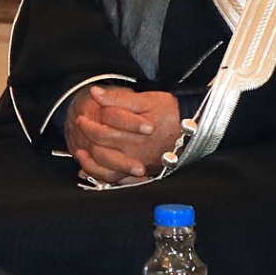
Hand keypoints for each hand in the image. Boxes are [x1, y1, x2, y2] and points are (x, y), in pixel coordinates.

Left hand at [66, 86, 181, 184]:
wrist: (194, 129)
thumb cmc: (170, 112)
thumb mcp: (147, 99)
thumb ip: (119, 98)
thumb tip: (95, 93)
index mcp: (137, 132)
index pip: (104, 128)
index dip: (89, 123)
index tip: (82, 117)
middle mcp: (137, 151)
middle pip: (103, 148)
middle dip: (87, 137)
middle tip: (81, 127)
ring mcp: (140, 164)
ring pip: (107, 169)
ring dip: (90, 162)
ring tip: (81, 152)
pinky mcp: (143, 174)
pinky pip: (118, 181)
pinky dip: (101, 177)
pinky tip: (90, 171)